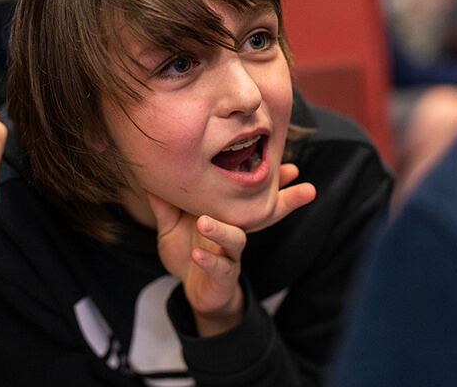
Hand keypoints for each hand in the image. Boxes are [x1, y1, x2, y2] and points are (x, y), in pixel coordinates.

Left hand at [148, 163, 315, 335]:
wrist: (193, 291)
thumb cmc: (188, 252)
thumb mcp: (171, 226)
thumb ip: (165, 205)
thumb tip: (151, 178)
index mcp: (227, 215)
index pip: (249, 194)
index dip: (271, 179)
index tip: (290, 165)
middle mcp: (235, 231)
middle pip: (263, 215)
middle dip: (286, 200)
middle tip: (305, 187)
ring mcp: (231, 255)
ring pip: (235, 239)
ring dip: (221, 230)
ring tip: (203, 222)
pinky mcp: (223, 277)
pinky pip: (219, 267)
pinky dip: (209, 260)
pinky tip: (197, 253)